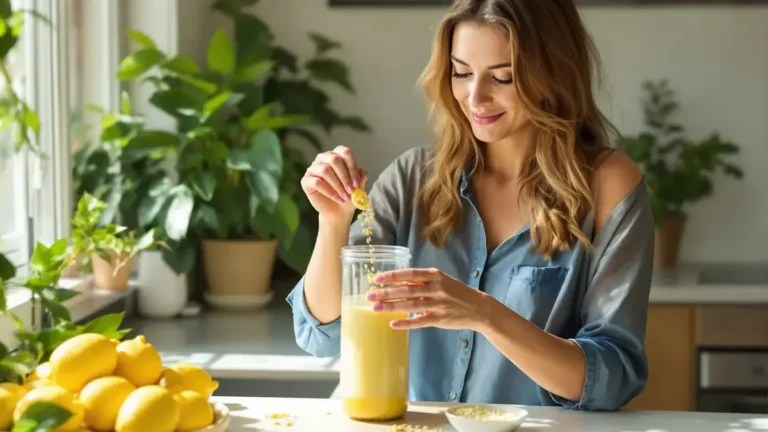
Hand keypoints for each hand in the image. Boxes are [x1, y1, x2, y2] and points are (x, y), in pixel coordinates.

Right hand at [301, 146, 367, 222]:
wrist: (338, 211)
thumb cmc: (348, 194)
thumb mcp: (358, 186)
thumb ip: (361, 177)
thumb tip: (363, 173)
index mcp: (336, 155)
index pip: (344, 152)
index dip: (352, 167)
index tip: (357, 183)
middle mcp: (323, 158)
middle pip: (334, 159)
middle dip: (345, 176)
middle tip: (352, 190)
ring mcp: (313, 169)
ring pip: (325, 170)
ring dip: (337, 185)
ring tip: (345, 197)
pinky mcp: (306, 181)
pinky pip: (316, 182)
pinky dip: (329, 192)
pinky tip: (338, 198)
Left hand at [366, 268, 490, 330]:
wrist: (478, 308)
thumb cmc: (455, 292)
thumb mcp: (440, 281)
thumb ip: (421, 282)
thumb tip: (397, 283)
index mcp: (435, 275)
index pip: (409, 274)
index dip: (392, 276)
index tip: (376, 278)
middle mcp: (436, 288)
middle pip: (406, 290)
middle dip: (386, 293)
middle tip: (370, 295)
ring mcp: (438, 304)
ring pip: (410, 305)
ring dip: (391, 307)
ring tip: (375, 308)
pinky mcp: (439, 319)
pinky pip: (419, 321)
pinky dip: (406, 323)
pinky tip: (393, 324)